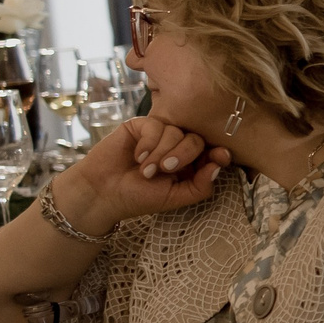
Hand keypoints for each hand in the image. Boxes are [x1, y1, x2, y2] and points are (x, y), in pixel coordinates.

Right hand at [55, 115, 228, 232]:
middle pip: (196, 139)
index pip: (211, 152)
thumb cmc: (138, 197)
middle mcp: (176, 147)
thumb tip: (218, 166)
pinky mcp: (140, 126)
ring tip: (145, 170)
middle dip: (183, 155)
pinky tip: (137, 157)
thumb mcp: (175, 197)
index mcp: (188, 164)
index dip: (218, 152)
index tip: (221, 156)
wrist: (102, 192)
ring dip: (161, 153)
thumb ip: (200, 185)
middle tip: (165, 169)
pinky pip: (156, 125)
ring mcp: (158, 135)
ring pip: (176, 132)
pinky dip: (149, 143)